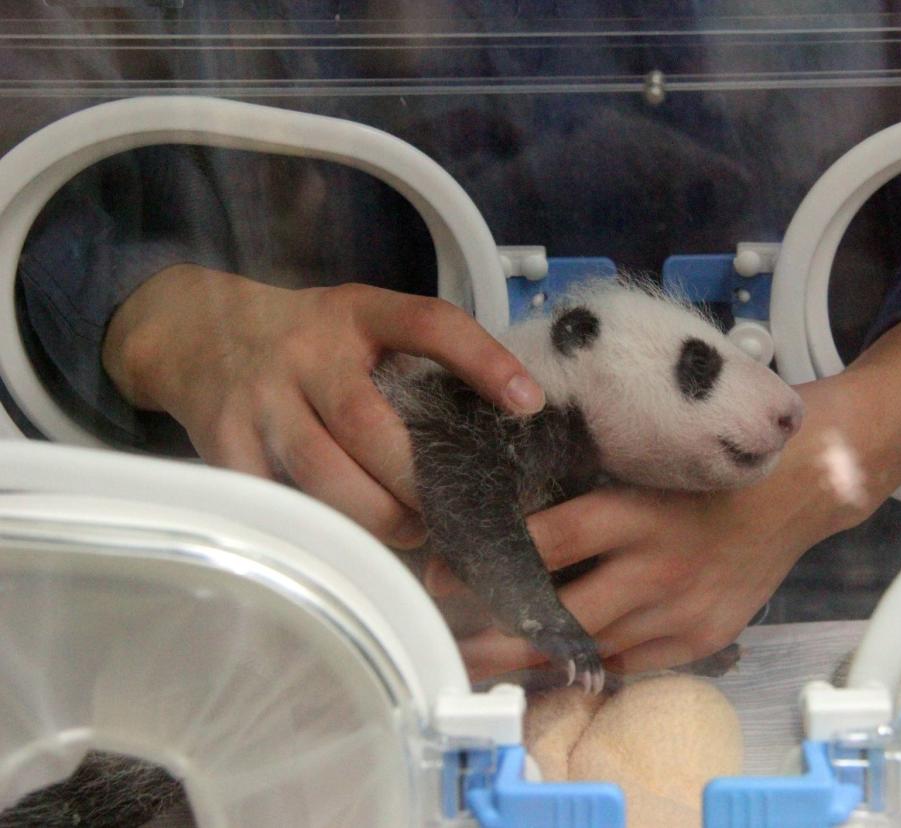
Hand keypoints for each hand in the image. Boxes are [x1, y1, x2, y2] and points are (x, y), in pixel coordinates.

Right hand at [102, 263, 544, 546]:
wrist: (194, 331)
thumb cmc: (307, 341)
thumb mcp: (360, 324)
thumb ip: (414, 359)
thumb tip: (501, 422)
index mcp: (357, 313)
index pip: (429, 323)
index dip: (482, 360)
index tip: (528, 403)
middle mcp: (307, 350)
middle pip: (367, 422)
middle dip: (414, 480)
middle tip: (449, 514)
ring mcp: (260, 395)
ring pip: (319, 470)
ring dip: (372, 514)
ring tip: (408, 533)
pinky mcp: (222, 439)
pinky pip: (272, 497)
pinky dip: (311, 528)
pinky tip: (342, 543)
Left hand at [435, 312, 900, 679]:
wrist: (797, 490)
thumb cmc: (709, 467)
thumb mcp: (645, 462)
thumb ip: (588, 491)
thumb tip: (512, 515)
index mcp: (637, 510)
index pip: (548, 541)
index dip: (489, 560)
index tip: (443, 566)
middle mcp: (657, 565)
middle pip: (562, 613)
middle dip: (500, 633)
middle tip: (455, 636)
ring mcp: (682, 610)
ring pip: (593, 647)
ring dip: (538, 655)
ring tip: (491, 655)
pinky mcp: (703, 638)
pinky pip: (633, 663)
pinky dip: (593, 662)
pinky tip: (559, 661)